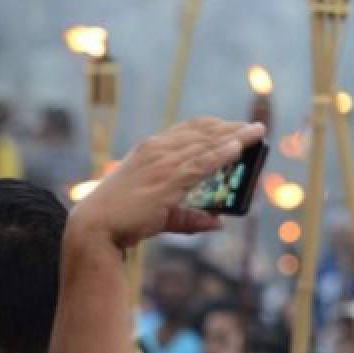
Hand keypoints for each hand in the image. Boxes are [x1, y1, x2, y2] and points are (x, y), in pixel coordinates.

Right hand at [76, 118, 265, 248]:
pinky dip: (221, 153)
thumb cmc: (123, 218)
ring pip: (206, 144)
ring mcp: (161, 163)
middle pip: (202, 132)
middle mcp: (156, 150)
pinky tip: (238, 148)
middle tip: (256, 128)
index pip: (188, 130)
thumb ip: (191, 217)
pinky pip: (201, 163)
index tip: (234, 125)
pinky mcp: (167, 180)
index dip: (214, 125)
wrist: (96, 227)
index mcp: (150, 150)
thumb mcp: (162, 213)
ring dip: (234, 137)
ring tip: (257, 133)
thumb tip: (219, 223)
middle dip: (231, 128)